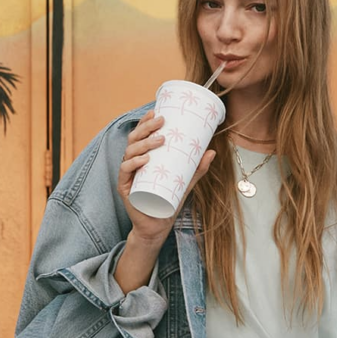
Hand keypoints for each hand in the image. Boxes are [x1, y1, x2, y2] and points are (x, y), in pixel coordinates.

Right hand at [117, 109, 215, 245]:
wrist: (158, 225)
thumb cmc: (169, 201)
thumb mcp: (185, 182)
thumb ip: (197, 168)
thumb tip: (211, 151)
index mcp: (142, 157)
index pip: (140, 135)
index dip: (145, 122)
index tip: (157, 112)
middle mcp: (132, 163)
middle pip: (134, 139)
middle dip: (146, 127)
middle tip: (161, 122)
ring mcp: (128, 175)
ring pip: (130, 152)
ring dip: (143, 143)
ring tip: (159, 140)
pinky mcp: (125, 188)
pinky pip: (125, 172)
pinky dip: (133, 164)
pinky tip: (144, 159)